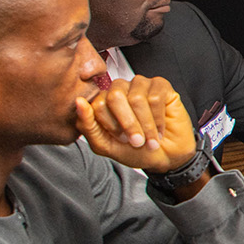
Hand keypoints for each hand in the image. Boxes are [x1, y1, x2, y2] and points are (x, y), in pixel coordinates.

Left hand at [78, 76, 197, 173]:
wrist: (165, 157)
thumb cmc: (135, 150)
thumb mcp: (105, 145)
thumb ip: (88, 126)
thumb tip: (79, 102)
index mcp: (104, 101)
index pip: (97, 103)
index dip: (110, 125)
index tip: (121, 140)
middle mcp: (121, 89)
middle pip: (115, 96)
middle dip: (127, 124)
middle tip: (136, 141)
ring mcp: (141, 85)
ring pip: (137, 98)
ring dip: (145, 125)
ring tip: (150, 139)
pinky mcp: (161, 86)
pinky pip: (155, 98)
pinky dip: (158, 120)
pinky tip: (160, 130)